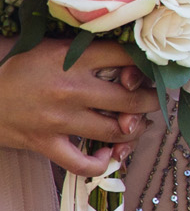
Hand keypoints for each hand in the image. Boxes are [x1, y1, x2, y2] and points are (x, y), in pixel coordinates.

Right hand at [0, 40, 157, 174]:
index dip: (147, 66)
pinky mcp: (45, 143)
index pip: (127, 58)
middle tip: (151, 100)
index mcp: (73, 59)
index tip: (151, 71)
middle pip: (131, 99)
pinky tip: (107, 153)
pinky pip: (83, 163)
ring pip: (116, 130)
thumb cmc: (17, 67)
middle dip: (149, 101)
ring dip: (133, 130)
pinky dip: (101, 163)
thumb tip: (128, 51)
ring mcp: (59, 120)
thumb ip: (86, 48)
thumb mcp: (50, 46)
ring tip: (134, 124)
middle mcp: (71, 89)